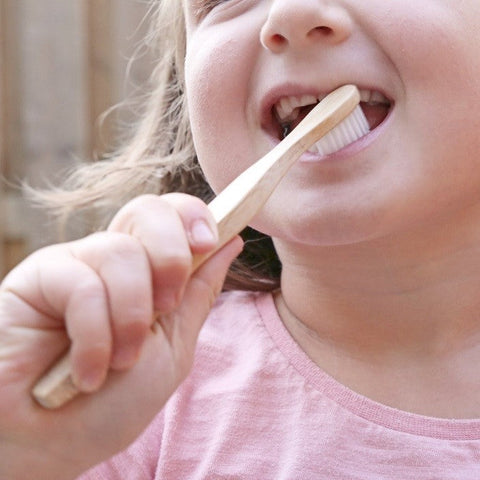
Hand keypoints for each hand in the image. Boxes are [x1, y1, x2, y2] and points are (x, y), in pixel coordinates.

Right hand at [0, 193, 242, 478]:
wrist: (51, 447)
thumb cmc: (113, 402)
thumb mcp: (173, 346)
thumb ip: (200, 292)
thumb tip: (233, 241)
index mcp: (145, 271)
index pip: (171, 214)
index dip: (193, 216)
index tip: (207, 243)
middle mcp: (109, 261)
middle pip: (148, 211)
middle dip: (170, 257)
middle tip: (165, 307)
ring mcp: (74, 264)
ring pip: (122, 252)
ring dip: (132, 318)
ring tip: (120, 362)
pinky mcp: (36, 278)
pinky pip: (83, 285)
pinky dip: (96, 338)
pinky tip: (86, 372)